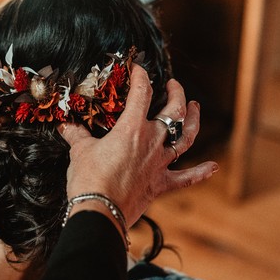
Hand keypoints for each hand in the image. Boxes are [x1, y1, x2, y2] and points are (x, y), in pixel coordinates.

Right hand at [59, 64, 217, 226]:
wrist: (100, 210)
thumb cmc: (89, 179)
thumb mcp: (79, 151)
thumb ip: (77, 135)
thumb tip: (66, 125)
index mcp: (133, 128)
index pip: (142, 93)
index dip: (142, 77)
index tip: (140, 69)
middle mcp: (152, 141)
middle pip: (173, 111)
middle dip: (177, 94)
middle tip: (174, 85)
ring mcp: (160, 163)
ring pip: (186, 138)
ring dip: (193, 121)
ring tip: (196, 109)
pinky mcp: (161, 184)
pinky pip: (186, 178)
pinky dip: (200, 173)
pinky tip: (213, 166)